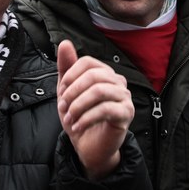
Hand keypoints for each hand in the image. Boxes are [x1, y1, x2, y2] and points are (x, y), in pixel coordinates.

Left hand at [56, 40, 133, 180]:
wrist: (88, 146)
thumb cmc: (80, 116)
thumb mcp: (67, 91)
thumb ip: (66, 67)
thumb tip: (64, 43)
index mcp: (104, 73)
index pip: (88, 61)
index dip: (71, 75)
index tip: (61, 92)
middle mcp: (117, 81)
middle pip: (94, 75)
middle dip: (73, 92)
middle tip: (63, 107)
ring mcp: (124, 97)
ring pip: (99, 91)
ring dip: (78, 106)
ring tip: (70, 119)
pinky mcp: (126, 113)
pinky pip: (106, 109)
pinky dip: (86, 118)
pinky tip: (77, 127)